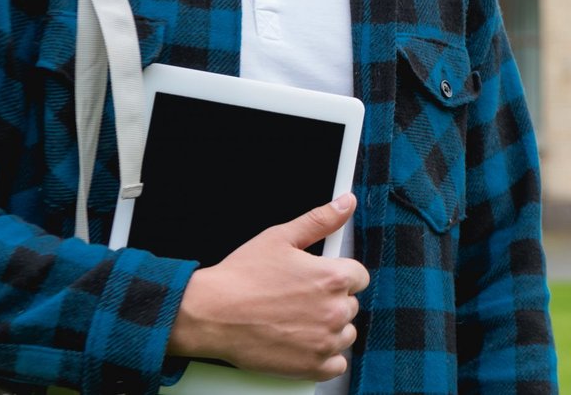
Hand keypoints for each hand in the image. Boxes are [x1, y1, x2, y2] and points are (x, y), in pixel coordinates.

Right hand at [167, 193, 369, 379]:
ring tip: (298, 320)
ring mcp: (324, 341)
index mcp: (332, 277)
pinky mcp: (312, 367)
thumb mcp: (281, 237)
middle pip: (351, 305)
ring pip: (345, 334)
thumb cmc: (241, 276)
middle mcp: (334, 311)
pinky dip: (324, 358)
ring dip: (329, 329)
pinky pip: (337, 365)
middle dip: (331, 301)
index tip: (320, 279)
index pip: (359, 276)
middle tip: (300, 299)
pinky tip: (303, 344)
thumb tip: (345, 203)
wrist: (211, 314)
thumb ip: (320, 220)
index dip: (339, 274)